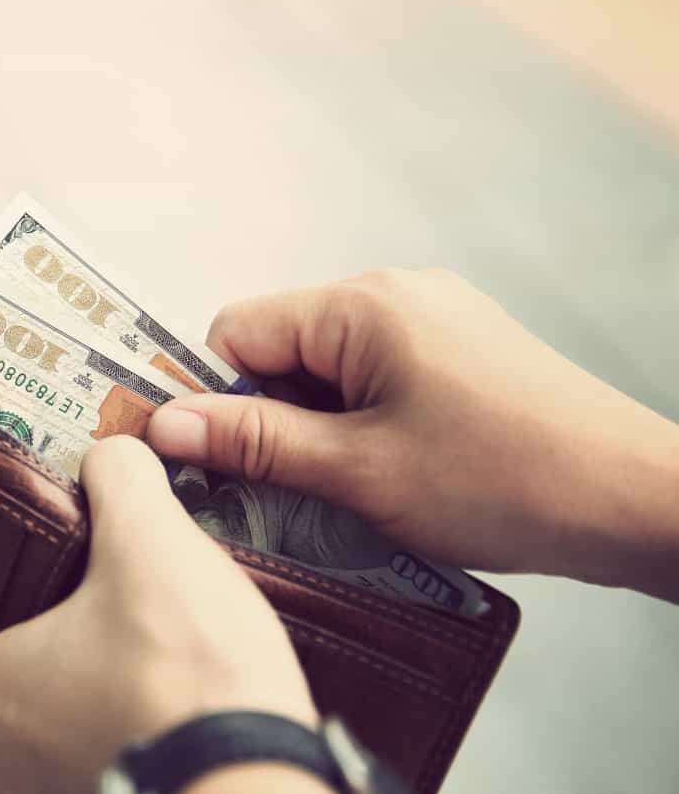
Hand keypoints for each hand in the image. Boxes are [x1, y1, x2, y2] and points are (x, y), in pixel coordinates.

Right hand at [146, 269, 678, 595]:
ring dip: (318, 427)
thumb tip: (163, 426)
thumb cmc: (504, 481)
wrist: (637, 500)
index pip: (236, 331)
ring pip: (327, 369)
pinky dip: (361, 424)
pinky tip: (390, 475)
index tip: (222, 463)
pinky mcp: (461, 349)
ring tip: (353, 490)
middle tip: (293, 490)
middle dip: (271, 417)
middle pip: (280, 347)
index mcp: (361, 306)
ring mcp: (434, 318)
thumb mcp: (358, 471)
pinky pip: (375, 377)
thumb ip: (254, 443)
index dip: (216, 398)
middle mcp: (395, 293)